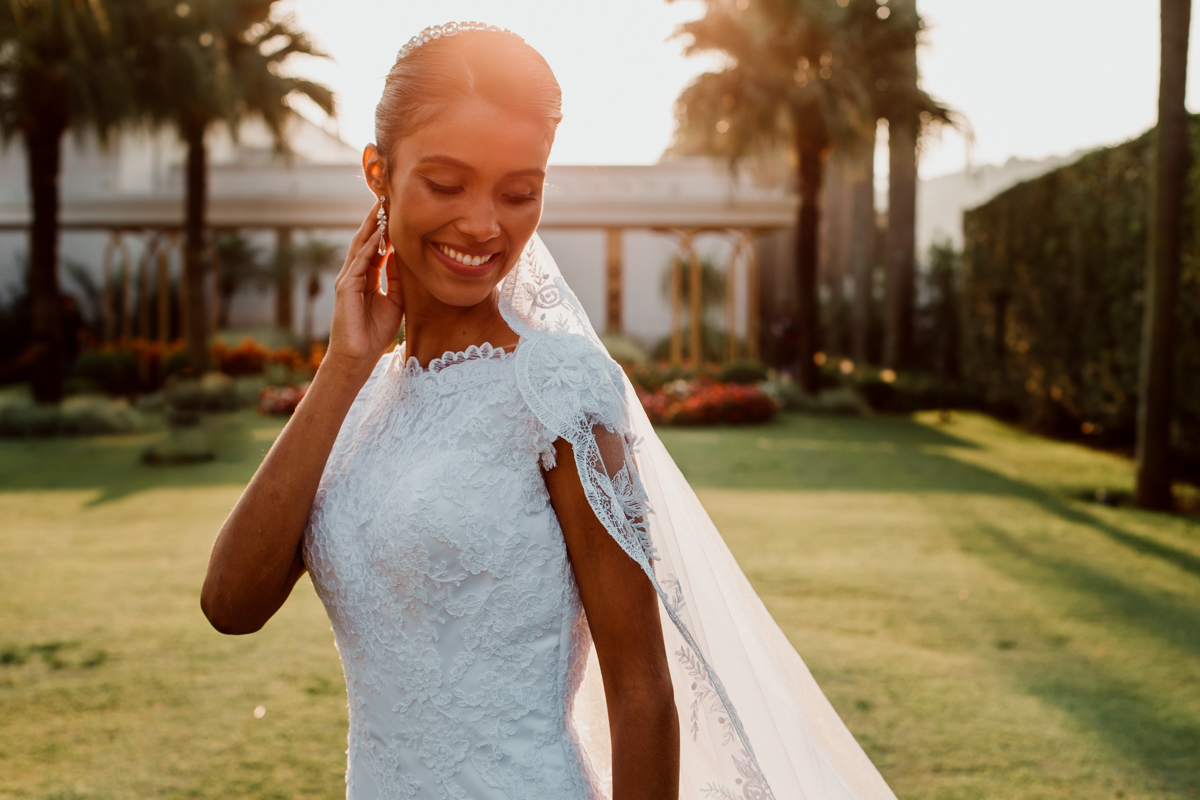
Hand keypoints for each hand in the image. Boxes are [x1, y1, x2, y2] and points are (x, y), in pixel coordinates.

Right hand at [324, 197, 403, 379]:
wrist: (358, 357)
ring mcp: (348, 280)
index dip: (384, 231)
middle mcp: (355, 275)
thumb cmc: (375, 333)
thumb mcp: (394, 301)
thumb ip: (396, 280)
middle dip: (375, 222)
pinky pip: (358, 264)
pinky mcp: (345, 288)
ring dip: (370, 228)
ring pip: (359, 248)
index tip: (395, 213)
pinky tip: (376, 236)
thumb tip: (405, 259)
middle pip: (365, 242)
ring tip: (380, 209)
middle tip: (386, 200)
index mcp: (366, 278)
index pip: (375, 248)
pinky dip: (367, 249)